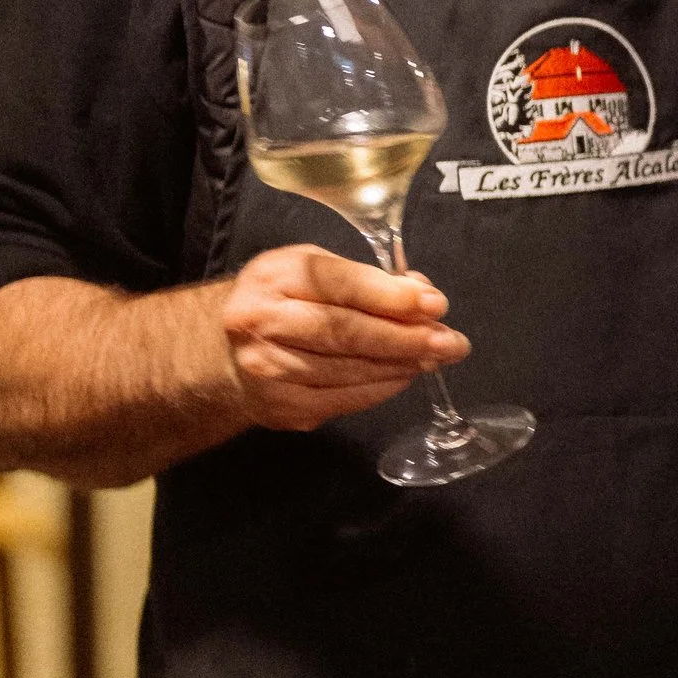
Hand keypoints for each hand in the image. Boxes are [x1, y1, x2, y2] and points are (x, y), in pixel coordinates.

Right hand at [216, 245, 469, 433]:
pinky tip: (405, 376)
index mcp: (275, 276)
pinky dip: (381, 389)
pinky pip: (342, 400)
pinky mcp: (280, 406)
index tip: (435, 305)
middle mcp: (263, 322)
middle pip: (345, 332)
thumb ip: (368, 279)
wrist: (226, 351)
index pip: (340, 284)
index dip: (391, 297)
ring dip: (402, 365)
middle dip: (407, 338)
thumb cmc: (283, 300)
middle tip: (452, 342)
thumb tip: (424, 297)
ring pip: (348, 370)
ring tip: (437, 357)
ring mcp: (268, 369)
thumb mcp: (315, 270)